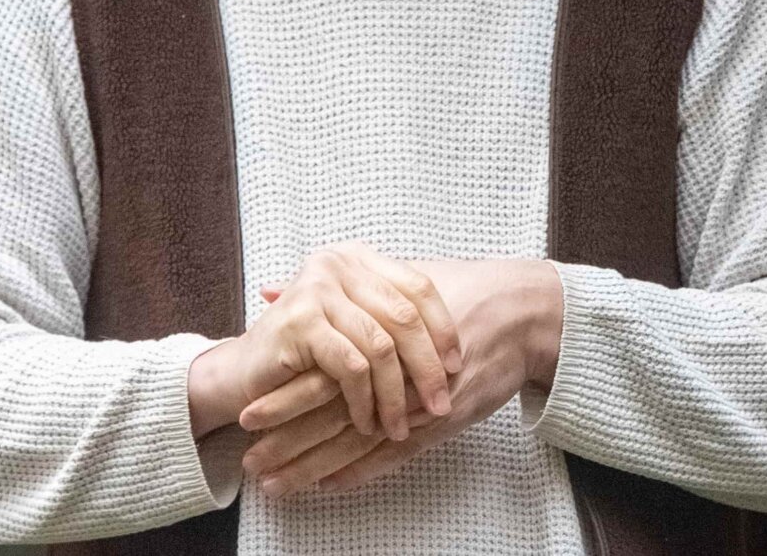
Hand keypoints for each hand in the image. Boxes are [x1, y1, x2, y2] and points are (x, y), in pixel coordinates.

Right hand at [188, 242, 461, 440]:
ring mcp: (315, 289)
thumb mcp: (357, 325)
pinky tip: (367, 423)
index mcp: (356, 258)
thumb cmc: (308, 351)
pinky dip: (365, 401)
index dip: (442, 329)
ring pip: (380, 347)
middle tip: (440, 404)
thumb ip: (395, 319)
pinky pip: (351, 367)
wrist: (246, 370)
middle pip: (404, 316)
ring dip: (395, 395)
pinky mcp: (300, 322)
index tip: (455, 367)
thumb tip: (458, 346)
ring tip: (400, 426)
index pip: (417, 287)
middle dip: (426, 367)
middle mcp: (335, 264)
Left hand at [237, 257, 562, 496]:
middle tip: (250, 461)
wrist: (521, 314)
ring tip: (276, 482)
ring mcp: (416, 401)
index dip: (281, 397)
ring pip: (356, 441)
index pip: (318, 375)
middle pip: (329, 414)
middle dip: (287, 441)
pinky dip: (361, 470)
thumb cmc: (460, 291)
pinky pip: (394, 455)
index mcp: (375, 335)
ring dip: (313, 464)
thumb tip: (268, 290)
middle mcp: (391, 372)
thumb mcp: (395, 282)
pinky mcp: (440, 422)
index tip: (246, 414)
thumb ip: (334, 292)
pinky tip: (330, 484)